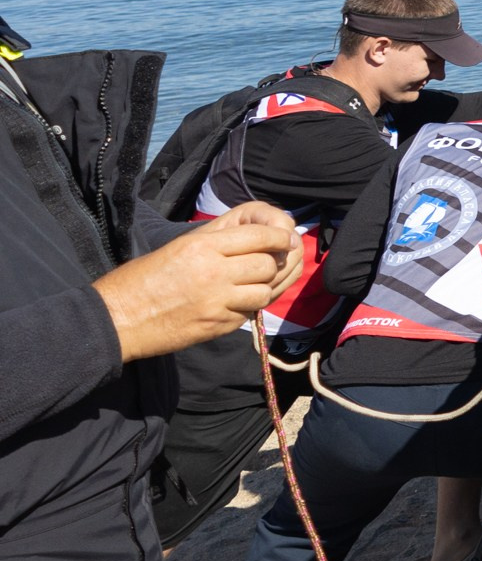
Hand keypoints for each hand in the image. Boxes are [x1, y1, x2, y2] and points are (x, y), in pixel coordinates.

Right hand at [96, 208, 301, 361]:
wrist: (116, 320)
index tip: (287, 239)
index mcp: (202, 246)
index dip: (280, 237)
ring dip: (264, 288)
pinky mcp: (217, 325)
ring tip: (253, 284)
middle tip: (270, 263)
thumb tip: (259, 234)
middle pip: (268, 264)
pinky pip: (249, 313)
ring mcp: (217, 302)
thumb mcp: (178, 247)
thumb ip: (218, 239)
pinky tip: (238, 302)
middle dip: (274, 263)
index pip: (260, 236)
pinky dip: (249, 307)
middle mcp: (214, 272)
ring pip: (265, 291)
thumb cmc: (141, 279)